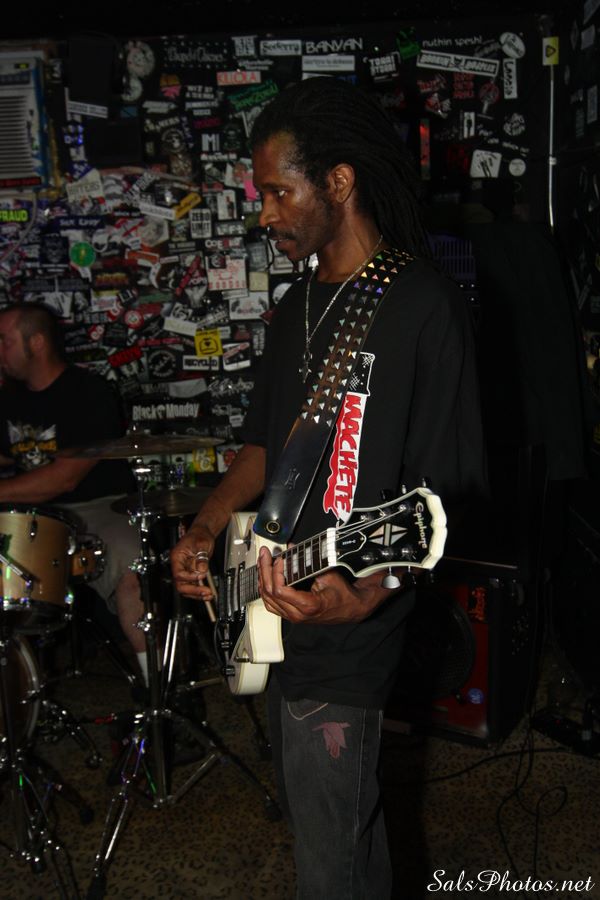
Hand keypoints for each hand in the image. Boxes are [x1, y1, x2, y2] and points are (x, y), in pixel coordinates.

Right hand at [170, 523, 214, 600]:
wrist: (203, 533)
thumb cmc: (199, 535)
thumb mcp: (202, 544)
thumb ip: (201, 558)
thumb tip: (201, 570)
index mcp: (177, 557)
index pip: (179, 573)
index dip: (189, 578)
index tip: (201, 576)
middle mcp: (179, 566)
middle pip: (181, 584)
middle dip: (193, 590)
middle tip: (205, 592)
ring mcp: (185, 570)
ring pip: (187, 588)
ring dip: (197, 593)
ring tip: (208, 595)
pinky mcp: (192, 573)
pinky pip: (194, 585)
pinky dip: (200, 591)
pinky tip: (208, 594)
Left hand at [257, 546, 395, 623]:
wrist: (350, 608)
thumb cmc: (342, 594)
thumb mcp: (329, 575)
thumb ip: (309, 562)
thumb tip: (292, 547)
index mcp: (307, 606)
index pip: (279, 591)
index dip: (275, 572)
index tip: (280, 559)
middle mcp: (296, 615)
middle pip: (269, 593)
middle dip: (265, 570)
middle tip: (265, 555)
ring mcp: (292, 616)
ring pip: (267, 599)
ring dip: (263, 578)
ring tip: (263, 562)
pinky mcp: (290, 614)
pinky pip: (271, 603)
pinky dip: (266, 589)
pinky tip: (266, 576)